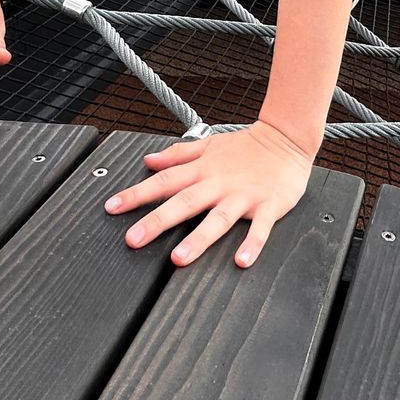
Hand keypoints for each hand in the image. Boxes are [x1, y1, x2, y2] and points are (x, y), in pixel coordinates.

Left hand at [105, 121, 312, 268]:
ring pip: (217, 219)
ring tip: (179, 258)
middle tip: (134, 238)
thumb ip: (178, 155)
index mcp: (203, 170)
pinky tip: (241, 260)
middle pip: (184, 202)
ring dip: (198, 238)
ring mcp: (243, 196)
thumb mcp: (208, 145)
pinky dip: (252, 244)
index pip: (164, 182)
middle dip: (158, 221)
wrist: (286, 138)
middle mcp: (219, 184)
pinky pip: (260, 228)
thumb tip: (148, 160)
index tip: (112, 208)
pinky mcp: (268, 206)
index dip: (137, 195)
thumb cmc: (246, 147)